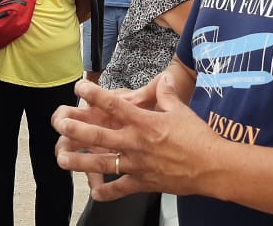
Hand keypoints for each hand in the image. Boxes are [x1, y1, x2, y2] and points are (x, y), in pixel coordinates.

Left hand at [53, 75, 220, 200]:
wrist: (212, 166)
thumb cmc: (198, 136)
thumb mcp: (181, 110)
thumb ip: (167, 94)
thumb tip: (165, 78)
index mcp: (144, 122)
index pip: (114, 104)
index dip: (95, 95)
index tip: (79, 87)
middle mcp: (136, 142)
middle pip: (100, 135)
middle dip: (77, 130)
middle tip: (60, 125)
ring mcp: (137, 164)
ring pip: (103, 163)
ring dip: (80, 161)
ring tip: (63, 159)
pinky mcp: (143, 183)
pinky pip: (120, 189)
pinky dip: (106, 192)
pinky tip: (93, 193)